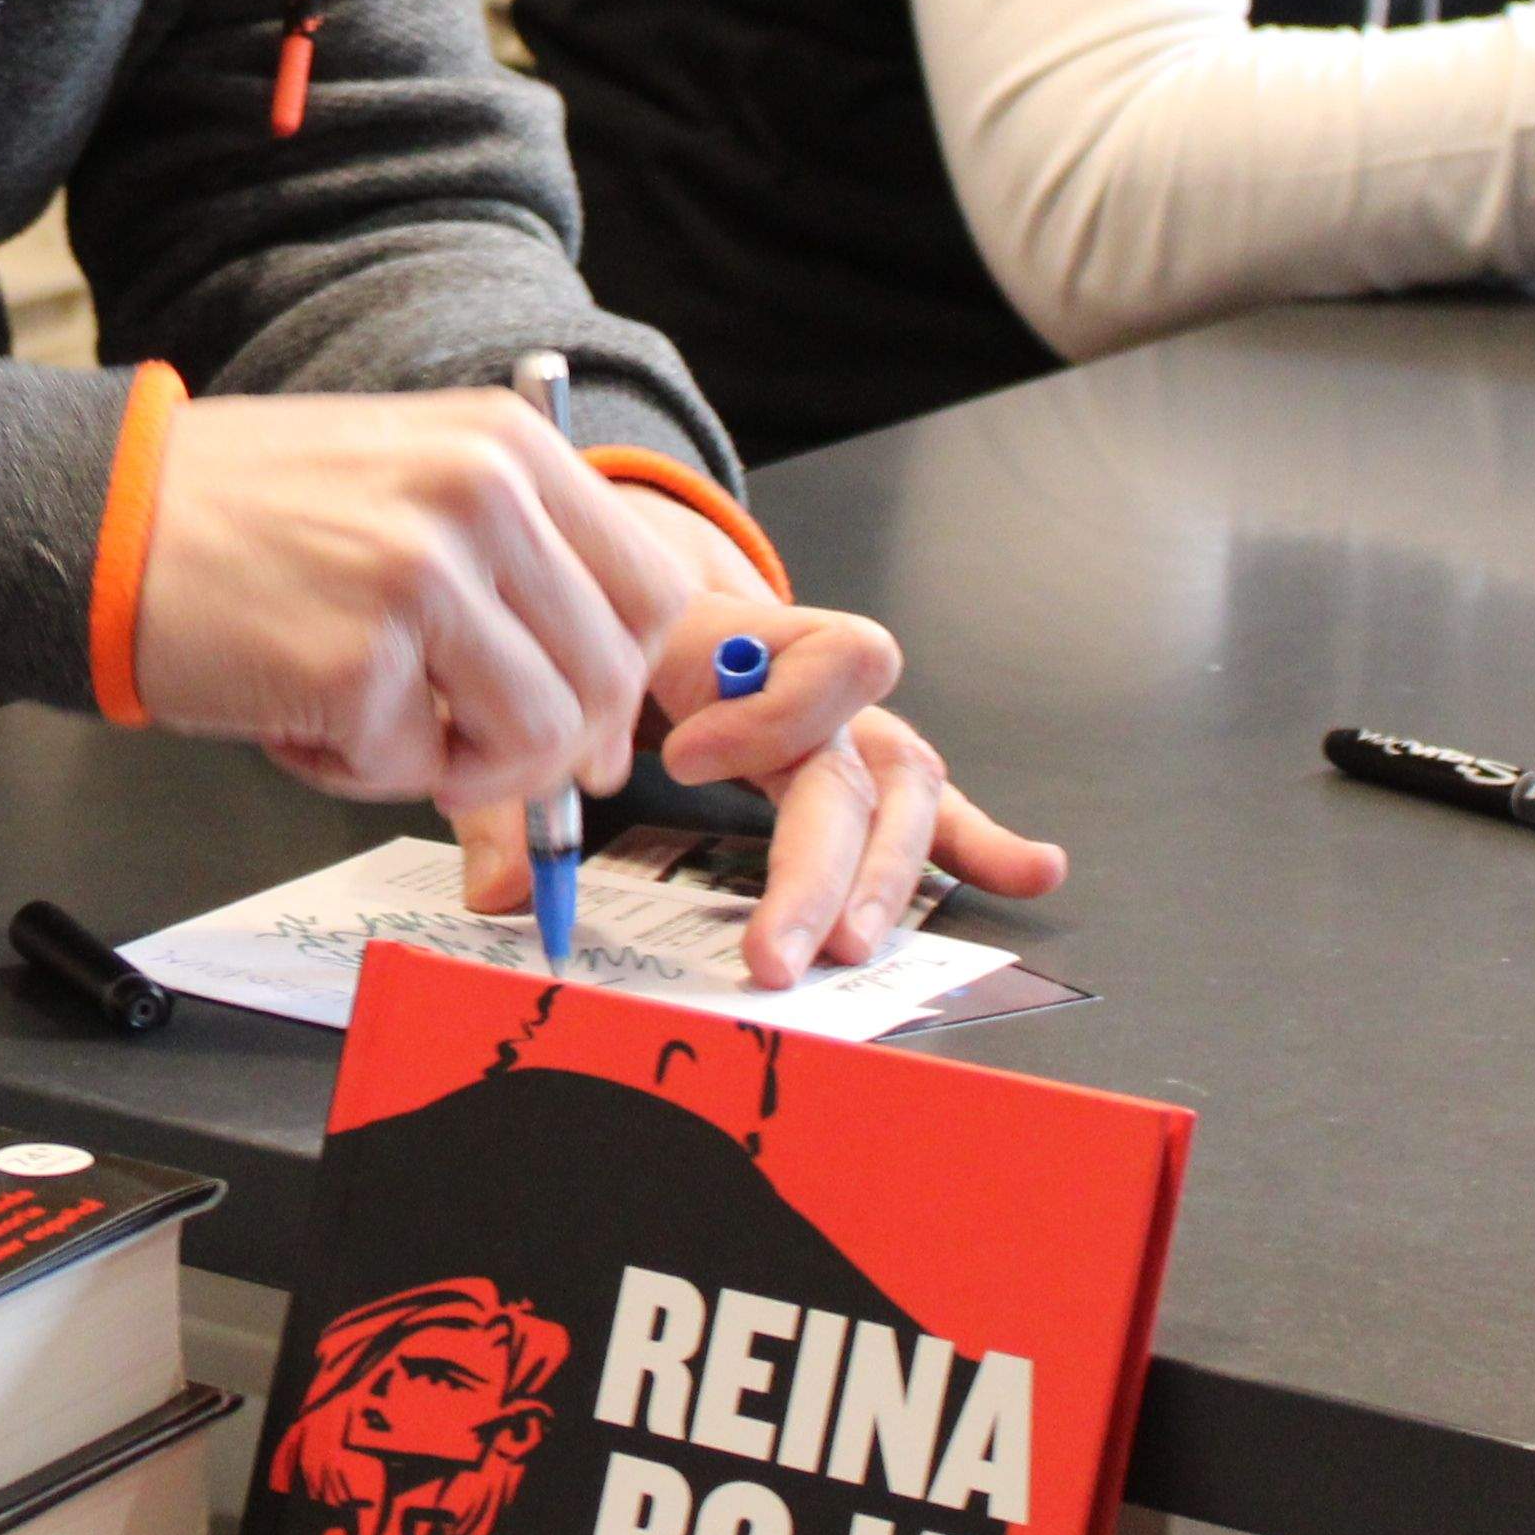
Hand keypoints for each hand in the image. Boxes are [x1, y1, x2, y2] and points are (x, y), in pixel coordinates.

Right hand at [131, 391, 723, 813]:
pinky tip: (297, 720)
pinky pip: (418, 770)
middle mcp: (480, 495)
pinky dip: (360, 773)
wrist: (100, 520)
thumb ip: (511, 573)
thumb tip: (597, 728)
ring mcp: (423, 576)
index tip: (569, 722)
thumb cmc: (239, 516)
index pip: (647, 587)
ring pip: (537, 736)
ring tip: (374, 733)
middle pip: (608, 674)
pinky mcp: (358, 661)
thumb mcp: (404, 485)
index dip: (616, 679)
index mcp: (505, 445)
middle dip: (548, 747)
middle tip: (471, 758)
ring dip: (464, 769)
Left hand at [446, 496, 1068, 982]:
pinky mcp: (857, 763)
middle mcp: (803, 682)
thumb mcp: (546, 692)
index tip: (683, 758)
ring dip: (888, 877)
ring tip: (855, 945)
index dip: (765, 716)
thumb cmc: (591, 639)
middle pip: (855, 763)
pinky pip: (933, 801)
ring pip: (907, 785)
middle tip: (775, 953)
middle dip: (821, 868)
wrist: (628, 580)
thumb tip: (503, 895)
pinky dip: (980, 841)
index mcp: (731, 640)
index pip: (808, 657)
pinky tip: (1030, 871)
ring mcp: (842, 724)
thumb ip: (516, 795)